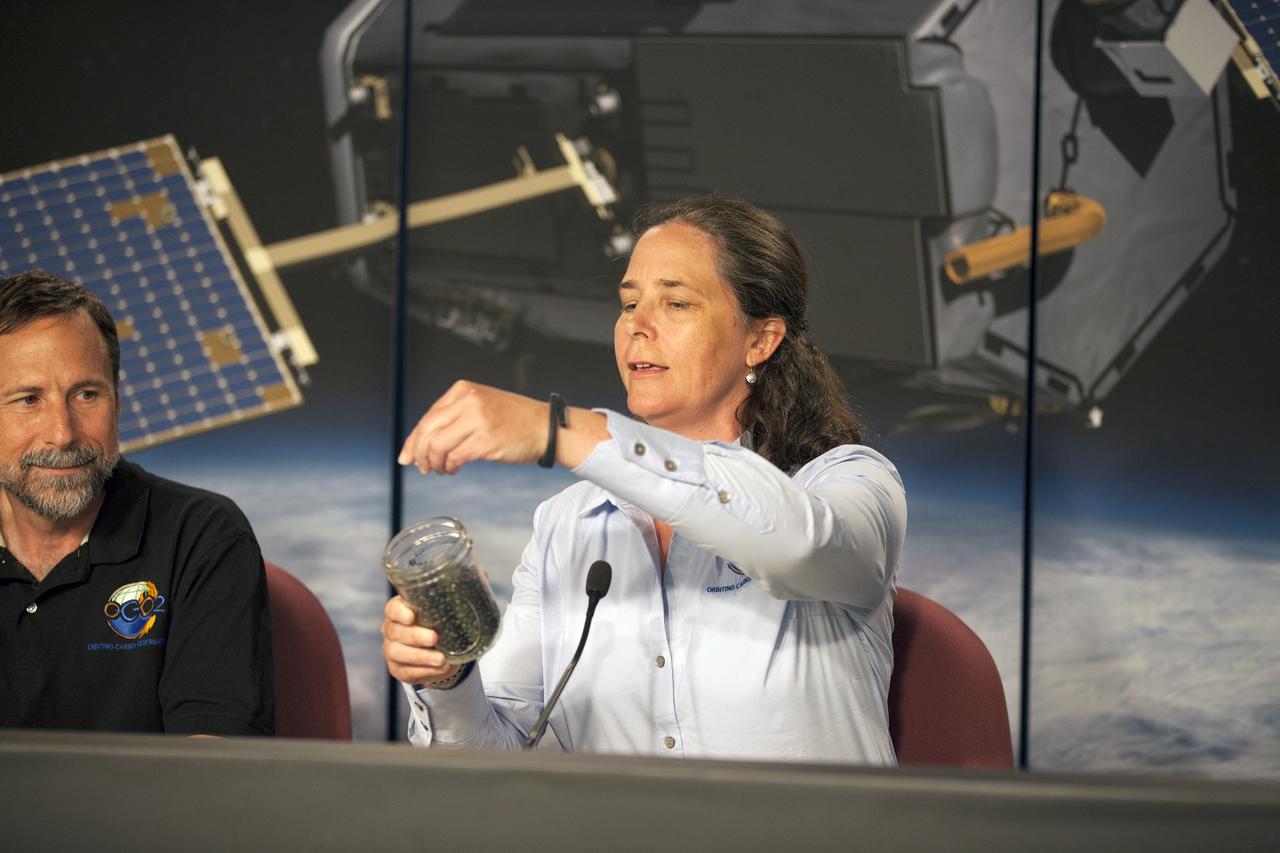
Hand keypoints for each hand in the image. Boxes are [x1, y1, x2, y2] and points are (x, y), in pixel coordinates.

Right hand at [381, 596, 458, 686]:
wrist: (440, 649)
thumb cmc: (441, 621)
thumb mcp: (450, 606)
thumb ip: (462, 590)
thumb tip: (482, 574)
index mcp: (401, 610)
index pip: (392, 608)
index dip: (399, 613)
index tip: (412, 617)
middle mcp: (392, 629)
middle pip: (396, 631)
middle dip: (415, 636)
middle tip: (435, 638)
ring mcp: (392, 650)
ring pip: (397, 653)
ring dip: (420, 657)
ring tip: (441, 659)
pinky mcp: (398, 669)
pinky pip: (406, 672)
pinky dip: (424, 671)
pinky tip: (440, 669)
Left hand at [398, 380, 546, 474]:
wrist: (545, 427)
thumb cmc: (514, 420)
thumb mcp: (481, 406)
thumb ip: (453, 418)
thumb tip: (421, 442)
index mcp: (463, 390)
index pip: (428, 417)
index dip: (413, 440)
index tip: (407, 455)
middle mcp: (468, 401)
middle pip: (427, 431)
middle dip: (419, 453)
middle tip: (421, 467)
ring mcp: (477, 420)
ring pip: (438, 446)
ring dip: (435, 463)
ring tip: (442, 469)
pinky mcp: (484, 440)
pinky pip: (455, 457)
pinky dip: (450, 466)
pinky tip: (454, 469)